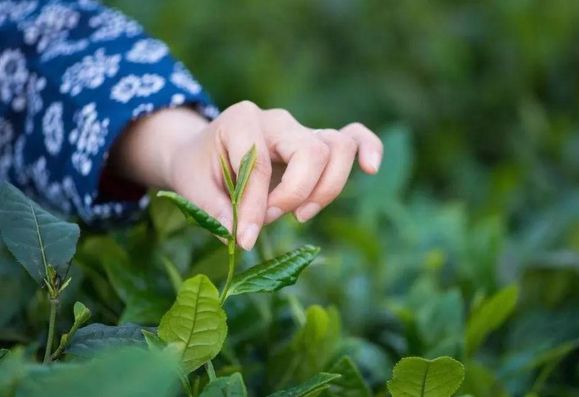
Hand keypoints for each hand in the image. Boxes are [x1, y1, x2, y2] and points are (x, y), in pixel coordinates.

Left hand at [109, 101, 382, 249]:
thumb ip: (214, 209)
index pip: (260, 165)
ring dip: (324, 189)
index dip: (254, 207)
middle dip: (295, 194)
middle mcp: (278, 120)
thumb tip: (241, 237)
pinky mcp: (317, 144)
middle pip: (311, 152)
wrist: (203, 153)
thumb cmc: (199, 168)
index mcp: (242, 120)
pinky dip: (367, 148)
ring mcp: (302, 130)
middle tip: (271, 219)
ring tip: (300, 215)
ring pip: (337, 148)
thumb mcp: (191, 187)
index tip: (244, 239)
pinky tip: (371, 168)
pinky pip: (353, 138)